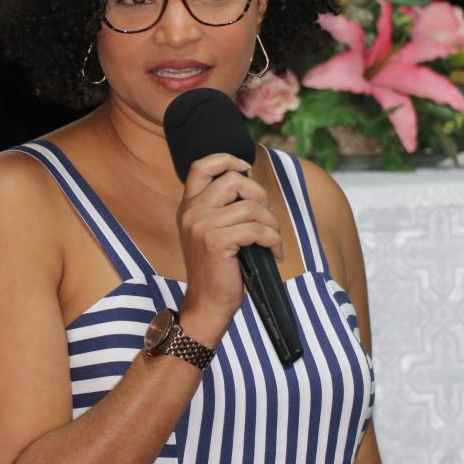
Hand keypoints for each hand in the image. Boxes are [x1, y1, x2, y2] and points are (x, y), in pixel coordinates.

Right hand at [176, 153, 283, 340]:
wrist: (207, 304)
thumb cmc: (218, 269)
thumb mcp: (212, 231)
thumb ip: (224, 206)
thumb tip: (250, 180)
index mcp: (188, 207)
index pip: (201, 166)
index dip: (226, 159)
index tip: (245, 169)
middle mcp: (191, 212)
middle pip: (234, 180)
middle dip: (260, 195)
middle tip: (266, 219)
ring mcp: (201, 226)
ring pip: (251, 207)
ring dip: (271, 224)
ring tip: (272, 240)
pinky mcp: (216, 242)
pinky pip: (256, 229)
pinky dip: (272, 240)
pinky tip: (274, 252)